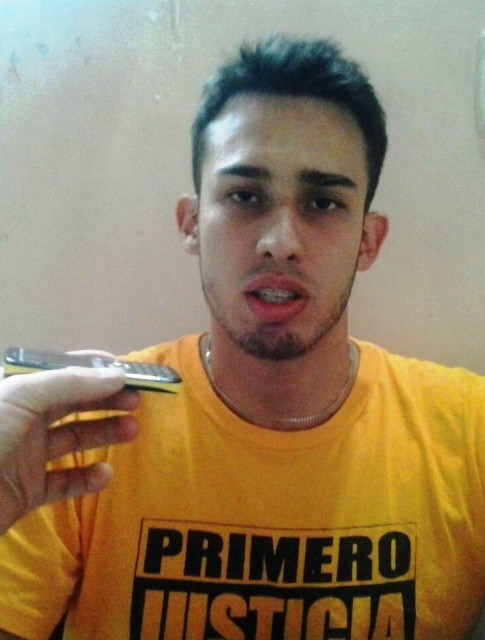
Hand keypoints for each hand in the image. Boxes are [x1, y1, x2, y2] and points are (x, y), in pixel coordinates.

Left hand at [0, 366, 138, 533]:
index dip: (91, 368)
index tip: (125, 370)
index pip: (60, 372)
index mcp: (17, 391)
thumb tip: (117, 375)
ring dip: (104, 434)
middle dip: (105, 400)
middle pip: (72, 405)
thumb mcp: (22, 396)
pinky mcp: (27, 491)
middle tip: (137, 402)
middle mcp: (22, 419)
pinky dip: (87, 479)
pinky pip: (64, 483)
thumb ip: (70, 384)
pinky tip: (105, 474)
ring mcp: (25, 456)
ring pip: (73, 441)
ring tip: (132, 431)